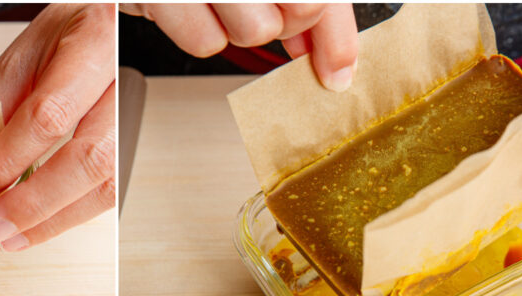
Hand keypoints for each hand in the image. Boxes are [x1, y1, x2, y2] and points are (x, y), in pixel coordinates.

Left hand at [0, 4, 115, 251]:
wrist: (116, 26)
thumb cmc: (74, 32)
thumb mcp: (26, 52)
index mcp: (95, 44)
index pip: (50, 114)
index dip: (9, 158)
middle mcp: (123, 83)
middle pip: (89, 158)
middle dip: (36, 202)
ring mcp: (137, 114)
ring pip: (108, 182)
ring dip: (56, 218)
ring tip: (15, 235)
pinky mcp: (136, 141)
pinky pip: (111, 188)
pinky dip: (74, 213)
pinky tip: (44, 223)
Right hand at [120, 3, 357, 90]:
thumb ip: (311, 10)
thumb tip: (333, 60)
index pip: (321, 0)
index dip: (332, 36)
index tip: (330, 63)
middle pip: (298, 13)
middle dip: (284, 24)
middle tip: (260, 10)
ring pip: (253, 32)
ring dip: (237, 28)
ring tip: (216, 1)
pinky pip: (205, 42)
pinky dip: (198, 32)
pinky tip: (188, 7)